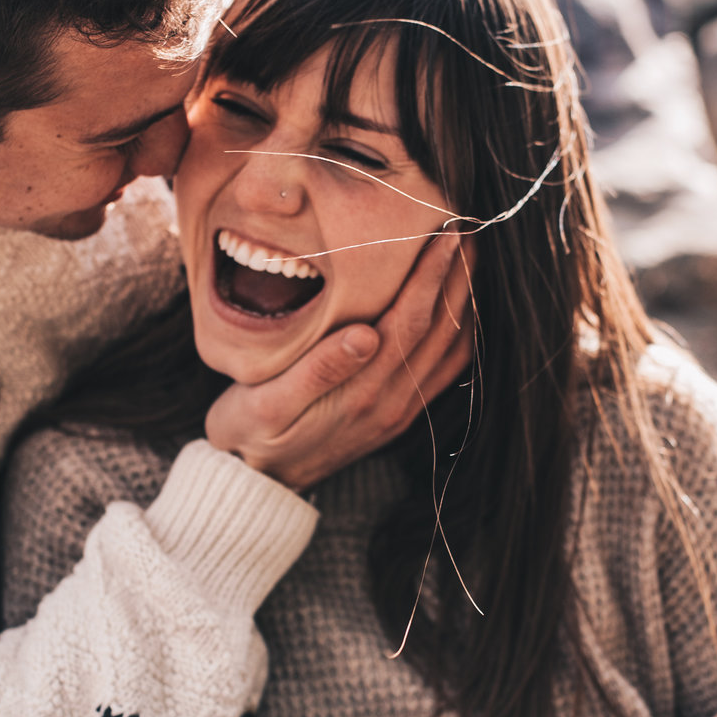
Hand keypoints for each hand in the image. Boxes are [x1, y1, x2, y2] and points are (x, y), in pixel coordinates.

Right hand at [203, 235, 469, 489]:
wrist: (254, 486)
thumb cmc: (249, 433)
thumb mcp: (266, 403)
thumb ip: (318, 370)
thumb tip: (366, 334)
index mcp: (360, 393)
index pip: (409, 322)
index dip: (430, 276)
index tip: (444, 234)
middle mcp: (390, 402)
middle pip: (438, 330)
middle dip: (456, 277)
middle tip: (467, 229)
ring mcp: (398, 411)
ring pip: (447, 350)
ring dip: (463, 302)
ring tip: (467, 258)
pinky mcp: (397, 416)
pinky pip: (442, 373)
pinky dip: (457, 335)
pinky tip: (456, 308)